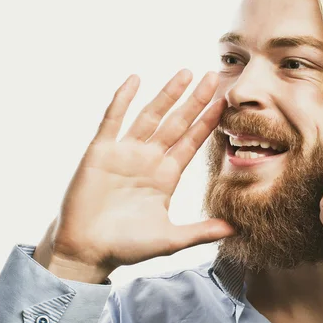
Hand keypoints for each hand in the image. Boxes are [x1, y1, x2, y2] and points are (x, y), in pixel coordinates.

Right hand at [35, 69, 234, 281]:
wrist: (87, 250)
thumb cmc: (126, 246)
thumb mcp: (169, 239)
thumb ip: (200, 232)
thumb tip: (235, 229)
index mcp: (166, 176)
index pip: (191, 142)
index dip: (207, 122)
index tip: (224, 104)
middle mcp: (148, 160)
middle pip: (176, 123)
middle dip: (195, 101)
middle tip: (214, 76)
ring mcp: (125, 153)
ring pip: (150, 116)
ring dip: (167, 94)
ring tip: (185, 73)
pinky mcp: (101, 151)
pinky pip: (113, 119)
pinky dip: (123, 99)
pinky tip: (135, 80)